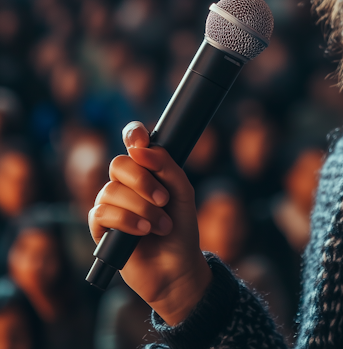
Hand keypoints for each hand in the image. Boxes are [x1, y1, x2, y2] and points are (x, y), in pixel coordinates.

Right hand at [89, 121, 211, 325]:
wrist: (177, 267)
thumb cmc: (181, 227)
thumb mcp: (183, 191)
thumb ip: (166, 165)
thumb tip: (140, 148)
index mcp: (146, 169)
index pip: (133, 141)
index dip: (133, 134)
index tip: (142, 142)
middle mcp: (126, 183)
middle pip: (119, 164)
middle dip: (143, 181)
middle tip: (164, 199)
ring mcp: (111, 204)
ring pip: (112, 191)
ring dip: (141, 208)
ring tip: (161, 225)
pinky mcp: (100, 228)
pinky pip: (101, 213)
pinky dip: (127, 221)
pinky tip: (143, 232)